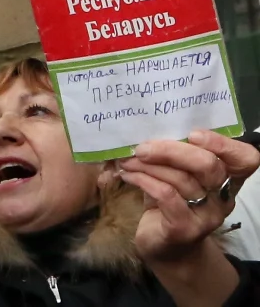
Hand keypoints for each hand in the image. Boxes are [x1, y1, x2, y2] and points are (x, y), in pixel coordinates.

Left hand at [119, 130, 259, 263]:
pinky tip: (128, 176)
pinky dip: (144, 180)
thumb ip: (174, 155)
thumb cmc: (169, 202)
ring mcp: (206, 215)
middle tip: (142, 147)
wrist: (164, 246)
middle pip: (208, 165)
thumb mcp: (176, 174)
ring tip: (128, 160)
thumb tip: (147, 127)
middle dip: (171, 150)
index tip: (193, 133)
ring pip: (182, 179)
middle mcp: (222, 197)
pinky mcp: (185, 228)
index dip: (224, 144)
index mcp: (227, 179)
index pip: (246, 159)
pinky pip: (166, 196)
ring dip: (149, 165)